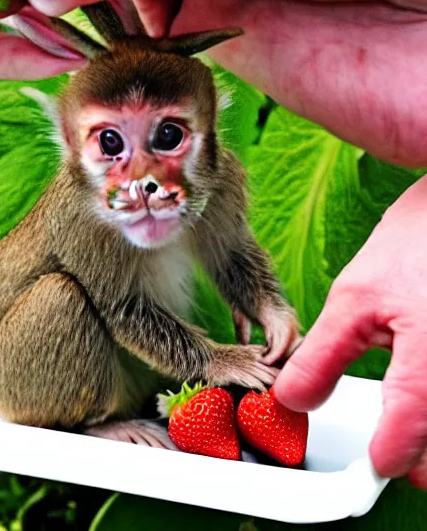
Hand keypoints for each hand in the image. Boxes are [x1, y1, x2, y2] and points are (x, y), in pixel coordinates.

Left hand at [274, 175, 426, 488]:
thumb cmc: (417, 242)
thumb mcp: (355, 298)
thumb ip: (323, 357)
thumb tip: (294, 398)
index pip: (407, 439)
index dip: (381, 459)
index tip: (367, 467)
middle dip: (417, 459)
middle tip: (388, 454)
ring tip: (408, 427)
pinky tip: (420, 392)